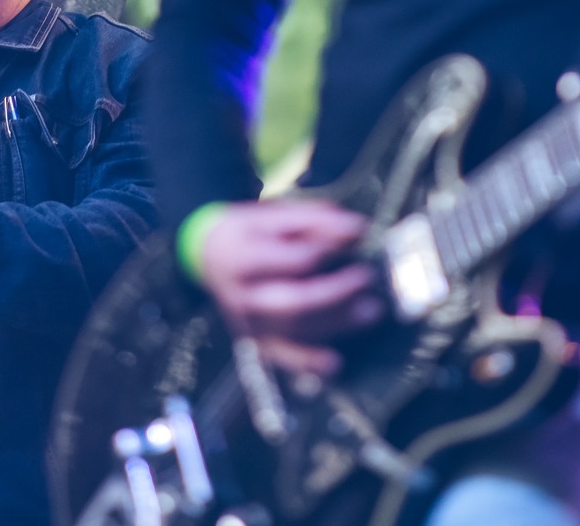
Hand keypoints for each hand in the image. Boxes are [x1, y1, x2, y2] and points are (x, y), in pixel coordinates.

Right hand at [197, 200, 384, 376]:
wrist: (208, 255)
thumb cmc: (247, 232)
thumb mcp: (272, 216)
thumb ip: (315, 221)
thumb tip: (358, 230)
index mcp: (245, 258)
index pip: (293, 260)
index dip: (327, 252)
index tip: (355, 239)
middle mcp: (244, 297)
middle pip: (295, 302)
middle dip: (336, 293)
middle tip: (366, 277)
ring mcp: (250, 323)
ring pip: (296, 330)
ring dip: (337, 323)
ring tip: (371, 310)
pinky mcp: (257, 341)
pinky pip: (285, 357)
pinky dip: (309, 363)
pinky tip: (334, 362)